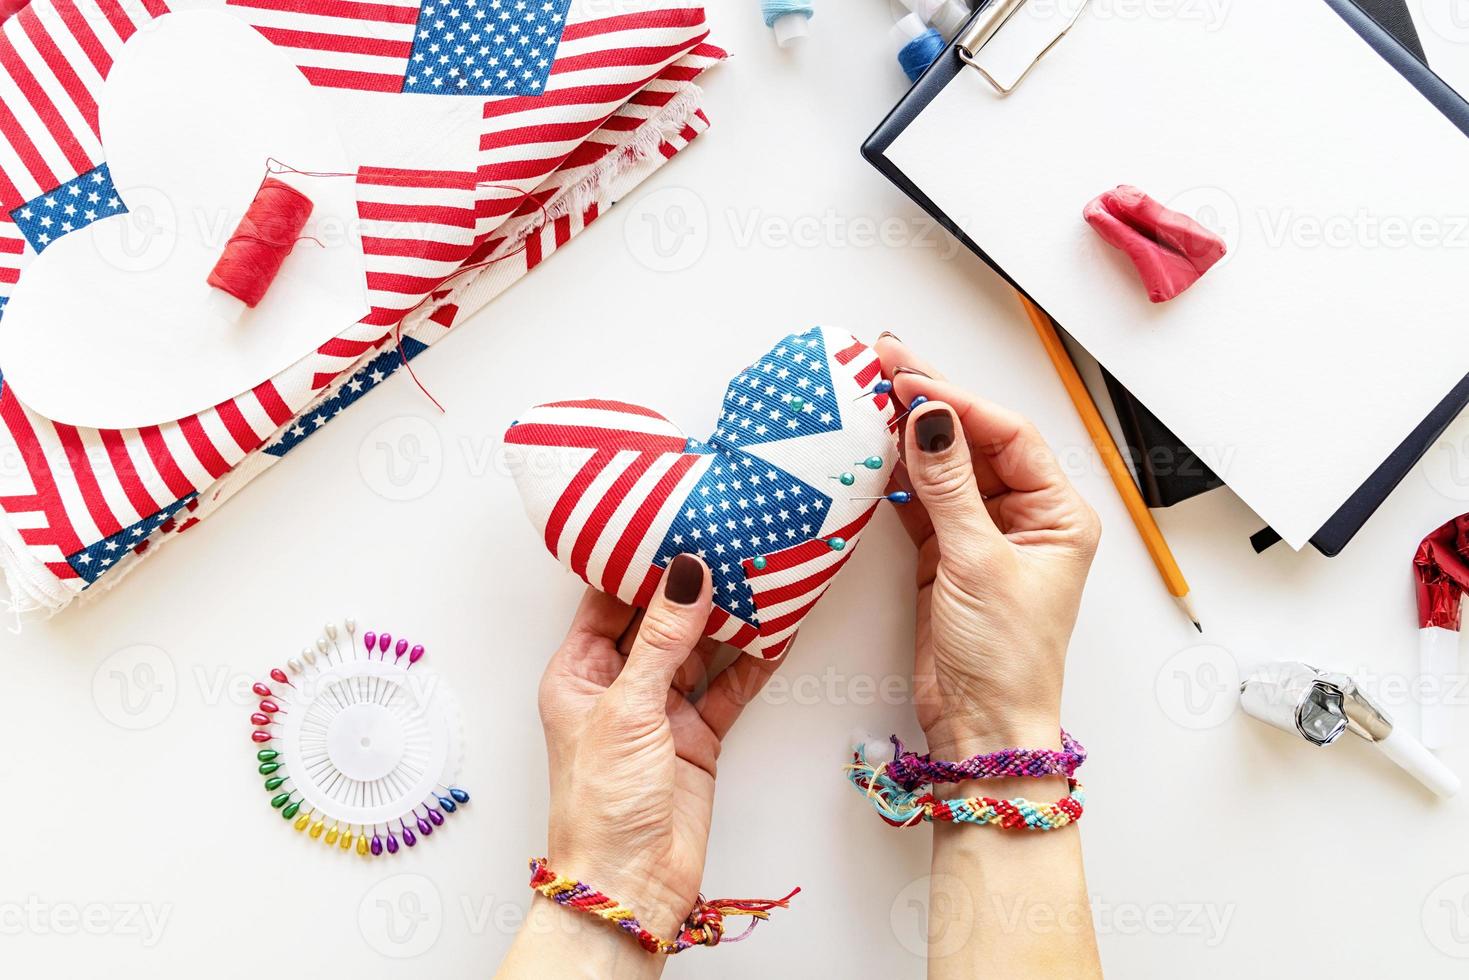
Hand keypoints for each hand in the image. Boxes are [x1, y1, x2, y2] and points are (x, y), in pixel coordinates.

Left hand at [536, 555, 779, 936]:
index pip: (607, 601)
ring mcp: (661, 710)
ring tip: (761, 575)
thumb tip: (684, 572)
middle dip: (692, 586)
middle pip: (658, 620)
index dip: (637, 564)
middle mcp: (619, 685)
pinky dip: (753, 663)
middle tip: (728, 541)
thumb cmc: (602, 803)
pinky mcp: (698, 735)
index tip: (672, 523)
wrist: (631, 883)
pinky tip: (777, 633)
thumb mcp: (628, 708)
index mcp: (578, 672)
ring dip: (728, 620)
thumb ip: (661, 638)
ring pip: (699, 649)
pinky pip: (729, 687)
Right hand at [875, 335, 1100, 758]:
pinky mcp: (946, 559)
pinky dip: (896, 478)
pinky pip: (922, 503)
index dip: (958, 402)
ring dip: (909, 436)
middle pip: (975, 443)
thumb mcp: (977, 563)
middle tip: (883, 362)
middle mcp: (1025, 519)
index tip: (910, 381)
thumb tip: (931, 417)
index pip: (1007, 435)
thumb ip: (949, 487)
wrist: (982, 730)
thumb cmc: (1004, 659)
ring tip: (869, 397)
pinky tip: (872, 451)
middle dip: (931, 404)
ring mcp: (983, 538)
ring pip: (945, 469)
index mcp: (1057, 514)